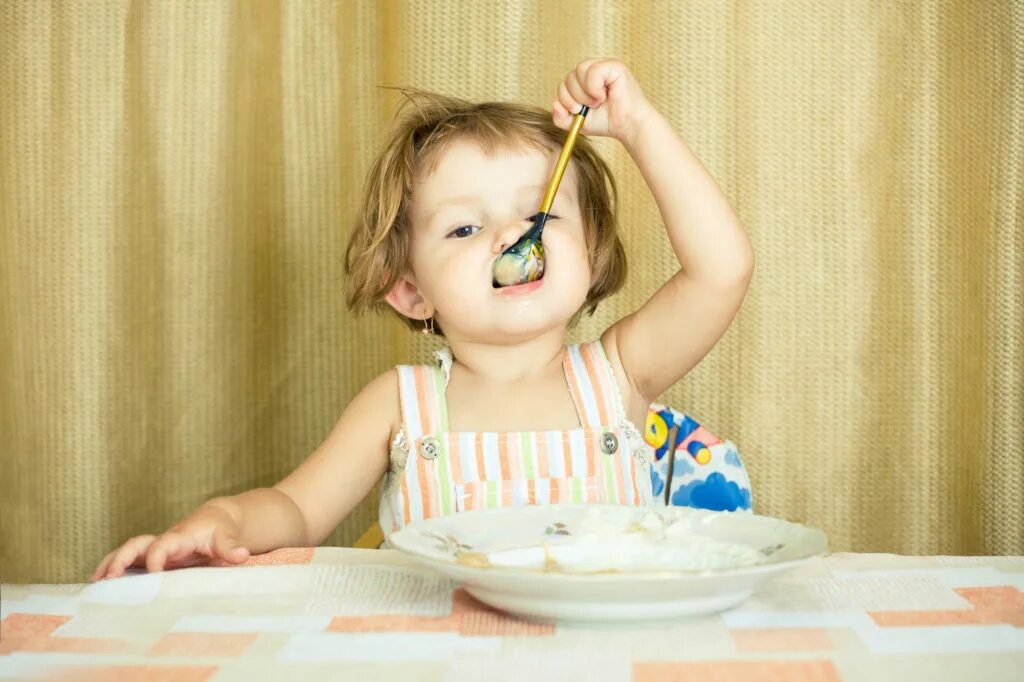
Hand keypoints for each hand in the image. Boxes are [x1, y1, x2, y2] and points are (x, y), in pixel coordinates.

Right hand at [90, 503, 249, 580]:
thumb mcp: (228, 537)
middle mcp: (163, 541)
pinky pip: (129, 561)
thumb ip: (230, 547)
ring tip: (93, 584)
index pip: (162, 544)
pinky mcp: (152, 556)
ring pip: (127, 552)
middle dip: (121, 559)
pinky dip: (113, 570)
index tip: (153, 573)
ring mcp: (155, 548)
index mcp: (180, 536)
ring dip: (110, 565)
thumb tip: (241, 555)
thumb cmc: (221, 530)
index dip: (156, 557)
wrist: (216, 520)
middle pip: (136, 545)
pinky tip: (100, 586)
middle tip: (108, 578)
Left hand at [553, 58, 655, 143]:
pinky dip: (594, 87)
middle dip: (574, 97)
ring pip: (580, 69)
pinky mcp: (615, 66)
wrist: (628, 126)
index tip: (577, 111)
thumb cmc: (607, 122)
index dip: (565, 99)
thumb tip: (554, 104)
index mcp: (584, 80)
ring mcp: (605, 65)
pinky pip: (594, 71)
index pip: (564, 83)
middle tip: (589, 107)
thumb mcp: (577, 123)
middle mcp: (594, 69)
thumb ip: (561, 118)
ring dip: (584, 92)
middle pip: (570, 75)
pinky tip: (605, 95)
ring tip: (597, 102)